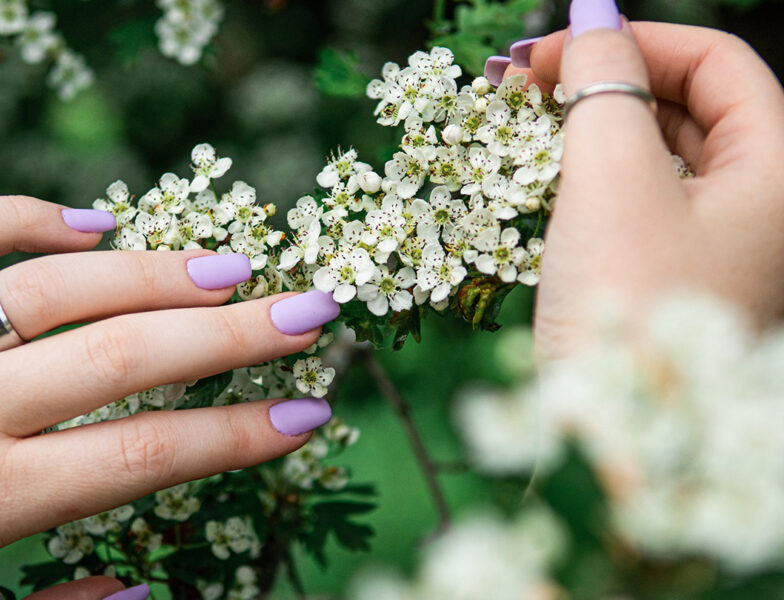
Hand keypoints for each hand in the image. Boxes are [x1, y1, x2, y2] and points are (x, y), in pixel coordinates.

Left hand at [0, 196, 338, 554]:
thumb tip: (138, 587)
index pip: (145, 454)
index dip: (237, 436)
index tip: (308, 415)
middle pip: (124, 355)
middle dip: (228, 334)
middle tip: (305, 310)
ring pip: (56, 287)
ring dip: (154, 274)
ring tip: (229, 269)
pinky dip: (29, 219)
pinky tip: (96, 224)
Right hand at [500, 7, 783, 357]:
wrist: (610, 447)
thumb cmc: (623, 311)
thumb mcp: (613, 183)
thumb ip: (603, 88)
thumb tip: (590, 21)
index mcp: (777, 176)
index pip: (719, 65)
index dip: (636, 40)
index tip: (555, 46)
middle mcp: (760, 210)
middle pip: (691, 108)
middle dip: (609, 81)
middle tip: (527, 79)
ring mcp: (716, 250)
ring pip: (661, 156)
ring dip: (596, 128)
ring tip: (527, 119)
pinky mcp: (669, 280)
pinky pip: (640, 204)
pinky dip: (595, 177)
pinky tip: (549, 174)